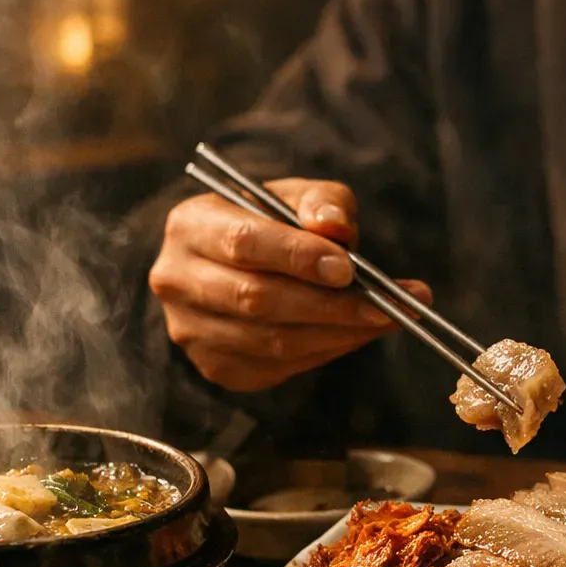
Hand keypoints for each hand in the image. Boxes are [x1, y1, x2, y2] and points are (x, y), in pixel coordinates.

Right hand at [149, 178, 430, 391]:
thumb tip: (334, 227)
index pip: (243, 242)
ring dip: (338, 334)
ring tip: (387, 319)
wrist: (237, 267)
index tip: (348, 269)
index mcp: (190, 225)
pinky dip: (326, 352)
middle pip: (257, 299)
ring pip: (271, 341)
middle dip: (330, 305)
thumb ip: (322, 202)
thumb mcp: (297, 198)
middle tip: (387, 305)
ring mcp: (190, 330)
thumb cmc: (272, 225)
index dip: (298, 257)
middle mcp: (177, 280)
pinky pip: (277, 368)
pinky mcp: (214, 366)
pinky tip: (356, 334)